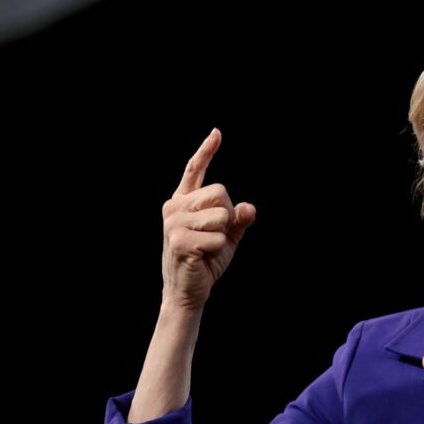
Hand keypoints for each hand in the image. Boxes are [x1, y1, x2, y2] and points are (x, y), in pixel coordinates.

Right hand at [160, 129, 255, 310]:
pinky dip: (219, 250)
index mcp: (183, 201)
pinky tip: (203, 258)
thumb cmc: (205, 261)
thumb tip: (249, 207)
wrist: (187, 291)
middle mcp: (174, 207)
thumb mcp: (227, 236)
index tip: (217, 133)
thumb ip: (239, 219)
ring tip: (207, 249)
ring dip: (223, 236)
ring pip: (221, 215)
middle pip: (220, 192)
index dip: (206, 152)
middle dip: (227, 216)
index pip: (194, 170)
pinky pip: (218, 237)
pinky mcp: (179, 240)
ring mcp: (174, 222)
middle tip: (213, 237)